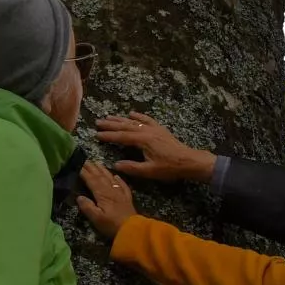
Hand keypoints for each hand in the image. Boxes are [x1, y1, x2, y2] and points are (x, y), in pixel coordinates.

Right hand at [77, 162, 138, 239]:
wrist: (132, 230)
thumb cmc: (112, 225)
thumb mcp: (96, 218)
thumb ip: (87, 207)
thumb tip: (79, 197)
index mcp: (102, 195)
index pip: (91, 180)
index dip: (84, 172)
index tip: (78, 164)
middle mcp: (111, 191)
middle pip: (100, 176)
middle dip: (92, 168)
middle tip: (86, 159)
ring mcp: (120, 194)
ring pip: (110, 178)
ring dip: (103, 170)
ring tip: (97, 163)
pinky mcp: (127, 199)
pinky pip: (122, 185)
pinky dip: (119, 179)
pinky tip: (116, 176)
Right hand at [94, 112, 217, 183]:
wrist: (188, 161)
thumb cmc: (169, 167)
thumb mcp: (149, 171)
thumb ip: (132, 167)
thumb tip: (115, 165)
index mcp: (143, 140)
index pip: (121, 137)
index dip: (108, 136)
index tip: (96, 134)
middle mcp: (147, 131)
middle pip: (125, 126)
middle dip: (111, 124)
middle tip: (98, 122)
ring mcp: (154, 128)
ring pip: (134, 121)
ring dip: (121, 119)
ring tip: (109, 116)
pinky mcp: (160, 129)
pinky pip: (146, 119)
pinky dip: (138, 116)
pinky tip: (132, 113)